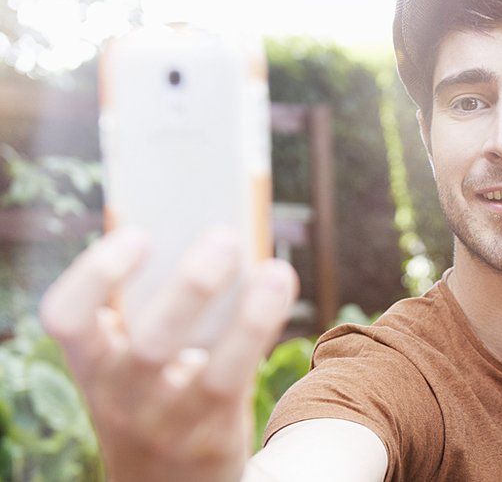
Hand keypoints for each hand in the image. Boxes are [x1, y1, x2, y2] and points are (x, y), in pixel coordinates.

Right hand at [39, 228, 298, 481]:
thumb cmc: (151, 392)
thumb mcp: (130, 360)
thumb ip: (146, 302)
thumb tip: (189, 226)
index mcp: (91, 363)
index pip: (65, 317)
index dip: (96, 273)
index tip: (141, 233)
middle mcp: (121, 396)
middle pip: (150, 343)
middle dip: (191, 287)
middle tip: (225, 238)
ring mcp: (169, 422)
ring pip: (212, 372)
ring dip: (249, 318)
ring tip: (275, 270)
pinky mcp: (213, 435)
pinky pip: (240, 381)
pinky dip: (260, 332)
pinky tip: (276, 292)